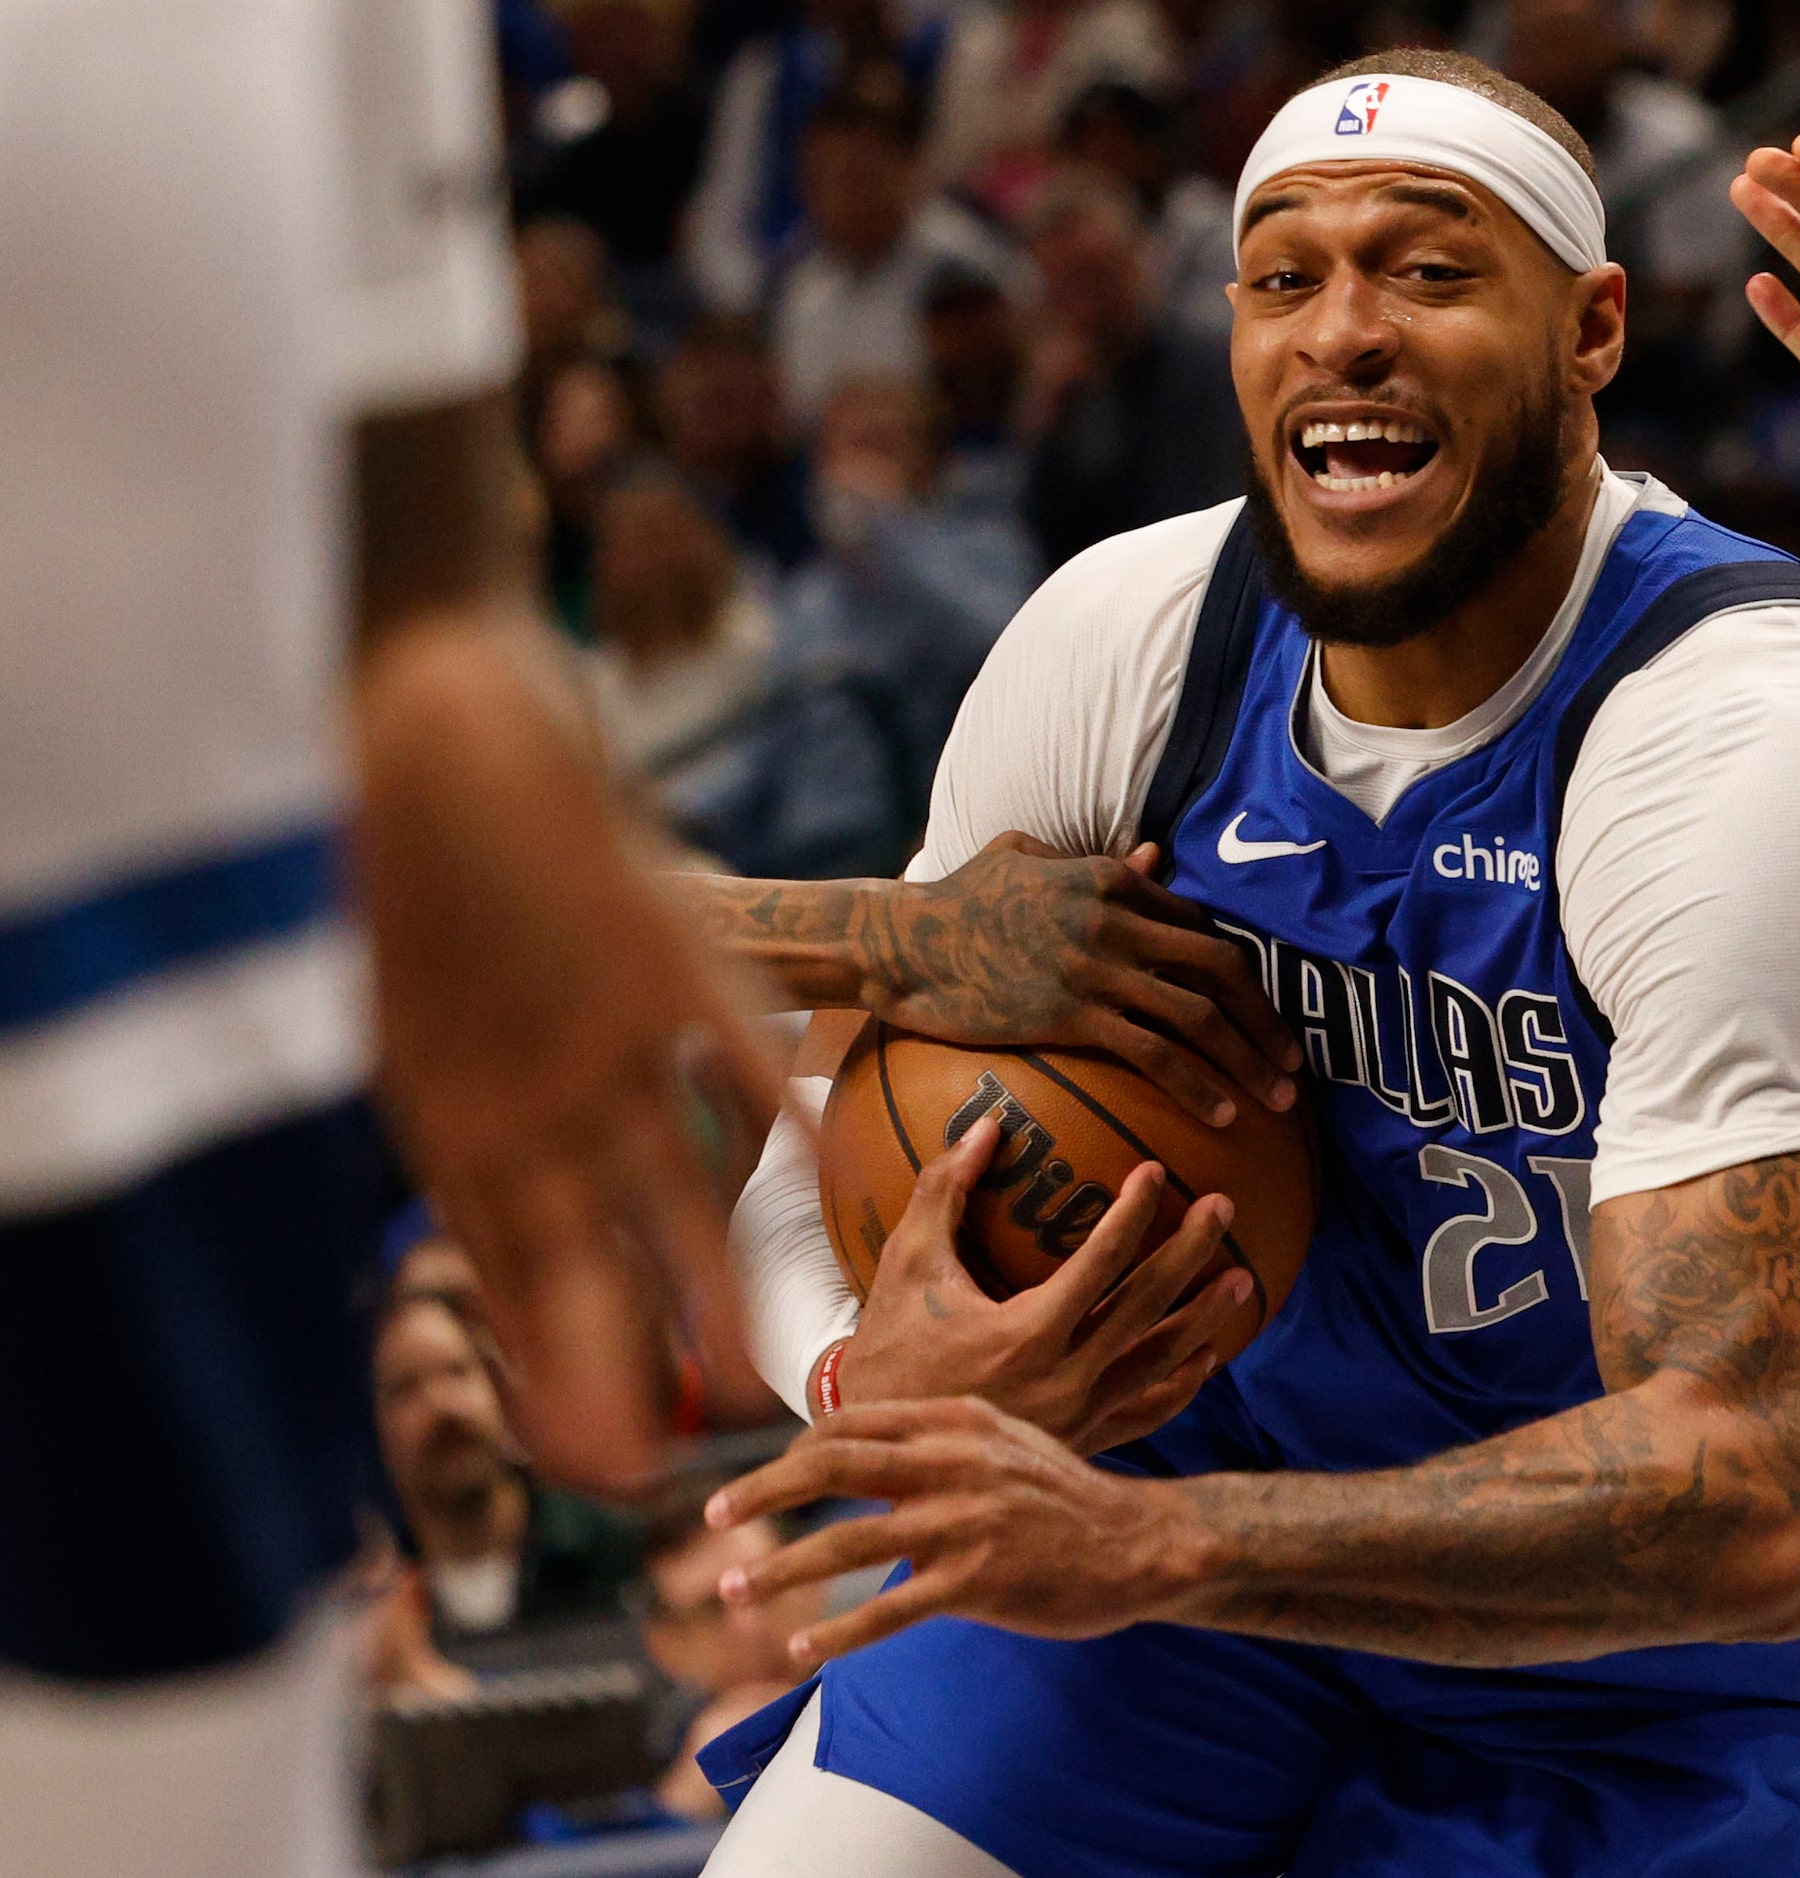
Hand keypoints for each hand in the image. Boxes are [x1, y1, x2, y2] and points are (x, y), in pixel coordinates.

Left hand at [360, 619, 785, 1490]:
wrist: (438, 732)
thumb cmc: (417, 873)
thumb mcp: (416, 1016)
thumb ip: (478, 1110)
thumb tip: (525, 1195)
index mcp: (446, 1119)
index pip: (501, 1275)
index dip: (544, 1367)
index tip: (586, 1454)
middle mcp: (519, 1102)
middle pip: (573, 1269)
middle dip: (609, 1377)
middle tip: (643, 1474)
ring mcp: (595, 1042)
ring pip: (670, 1198)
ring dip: (708, 1297)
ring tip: (744, 1381)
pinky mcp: (667, 971)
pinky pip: (736, 1070)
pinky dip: (776, 1124)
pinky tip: (811, 1181)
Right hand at [690, 836, 1304, 1126]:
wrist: (899, 941)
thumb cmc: (953, 902)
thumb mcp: (1027, 859)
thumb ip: (1094, 862)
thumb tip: (1151, 857)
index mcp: (1111, 881)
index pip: (1200, 929)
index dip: (1241, 978)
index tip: (1264, 1017)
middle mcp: (1117, 917)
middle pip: (1221, 970)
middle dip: (1268, 1020)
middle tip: (1295, 1065)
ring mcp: (1097, 964)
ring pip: (1199, 1015)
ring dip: (1249, 1059)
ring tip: (1277, 1100)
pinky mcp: (1071, 1011)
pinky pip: (1154, 1052)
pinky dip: (1198, 1084)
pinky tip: (1221, 1115)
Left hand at [705, 1396, 1205, 1663]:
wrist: (1140, 1541)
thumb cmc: (1063, 1495)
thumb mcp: (1002, 1441)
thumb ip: (936, 1439)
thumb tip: (863, 1450)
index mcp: (956, 1419)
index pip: (850, 1424)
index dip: (793, 1451)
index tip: (759, 1480)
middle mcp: (954, 1461)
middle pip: (833, 1466)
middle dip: (763, 1491)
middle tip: (713, 1516)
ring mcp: (965, 1521)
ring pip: (848, 1543)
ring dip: (781, 1568)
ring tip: (735, 1590)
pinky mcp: (979, 1580)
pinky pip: (889, 1611)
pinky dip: (836, 1634)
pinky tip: (799, 1652)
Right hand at [832, 1113, 1249, 1453]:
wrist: (883, 1452)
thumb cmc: (890, 1348)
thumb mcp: (906, 1264)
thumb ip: (944, 1191)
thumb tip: (987, 1124)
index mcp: (1024, 1334)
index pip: (1100, 1263)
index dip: (1133, 1213)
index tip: (1155, 1170)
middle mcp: (1062, 1380)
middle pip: (1146, 1307)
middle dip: (1190, 1253)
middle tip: (1225, 1206)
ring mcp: (1077, 1419)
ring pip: (1158, 1364)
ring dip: (1204, 1319)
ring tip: (1242, 1278)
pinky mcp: (1079, 1444)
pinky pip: (1145, 1414)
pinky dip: (1180, 1385)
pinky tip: (1206, 1356)